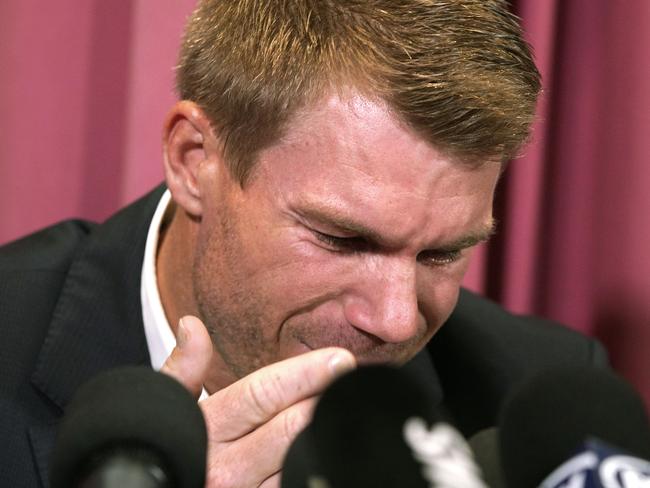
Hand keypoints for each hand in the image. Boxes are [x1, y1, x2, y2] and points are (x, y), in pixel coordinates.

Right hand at [161, 315, 355, 487]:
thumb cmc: (173, 452)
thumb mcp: (168, 411)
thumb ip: (183, 370)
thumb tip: (192, 324)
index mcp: (204, 431)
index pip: (260, 394)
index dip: (305, 373)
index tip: (340, 359)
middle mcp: (223, 470)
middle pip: (290, 426)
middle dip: (323, 399)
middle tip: (349, 381)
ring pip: (301, 459)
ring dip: (324, 432)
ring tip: (341, 410)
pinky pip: (298, 482)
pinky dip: (316, 464)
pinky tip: (327, 445)